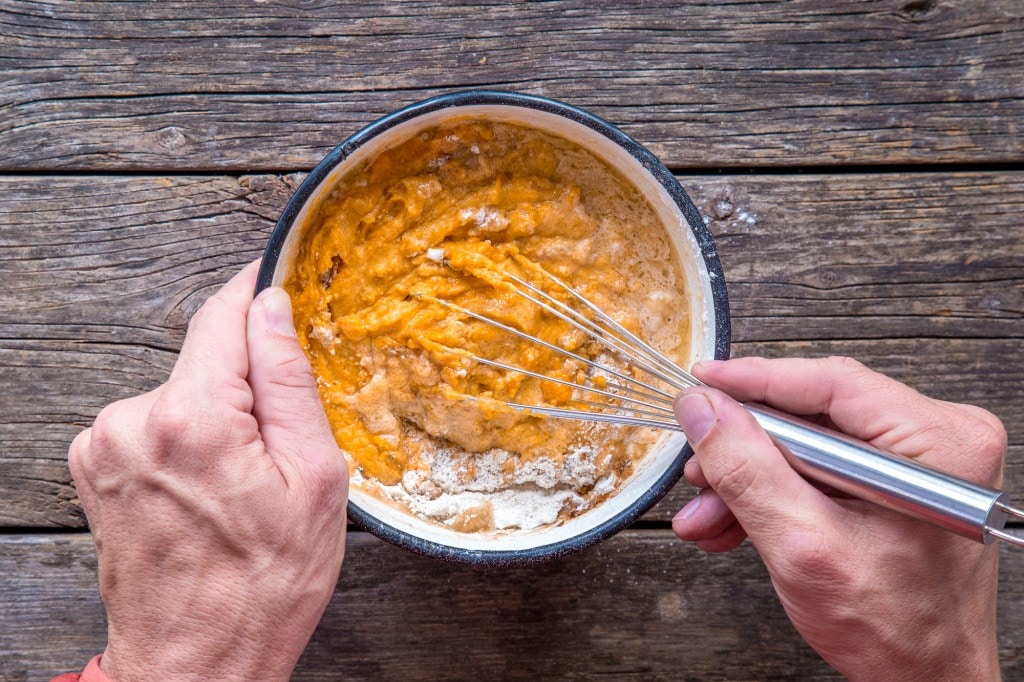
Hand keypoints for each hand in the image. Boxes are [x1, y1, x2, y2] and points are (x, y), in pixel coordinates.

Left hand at [68, 261, 347, 681]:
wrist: (194, 661)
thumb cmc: (264, 586)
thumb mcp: (314, 481)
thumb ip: (291, 383)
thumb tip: (275, 310)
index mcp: (194, 420)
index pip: (224, 314)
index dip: (258, 292)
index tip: (284, 282)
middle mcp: (133, 421)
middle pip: (205, 357)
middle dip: (249, 381)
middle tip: (282, 443)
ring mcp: (104, 444)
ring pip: (183, 389)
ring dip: (218, 414)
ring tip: (243, 482)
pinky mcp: (93, 464)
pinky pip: (155, 420)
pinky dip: (187, 436)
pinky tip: (208, 489)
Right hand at [672, 357, 1004, 679]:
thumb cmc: (898, 631)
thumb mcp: (804, 547)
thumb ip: (747, 471)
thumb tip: (703, 410)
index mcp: (939, 444)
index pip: (830, 384)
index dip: (755, 381)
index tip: (703, 382)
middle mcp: (936, 442)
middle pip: (813, 416)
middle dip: (743, 449)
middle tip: (697, 466)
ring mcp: (915, 464)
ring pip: (805, 445)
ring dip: (748, 479)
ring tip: (707, 514)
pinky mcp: (893, 484)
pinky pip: (816, 469)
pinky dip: (771, 493)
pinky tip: (733, 521)